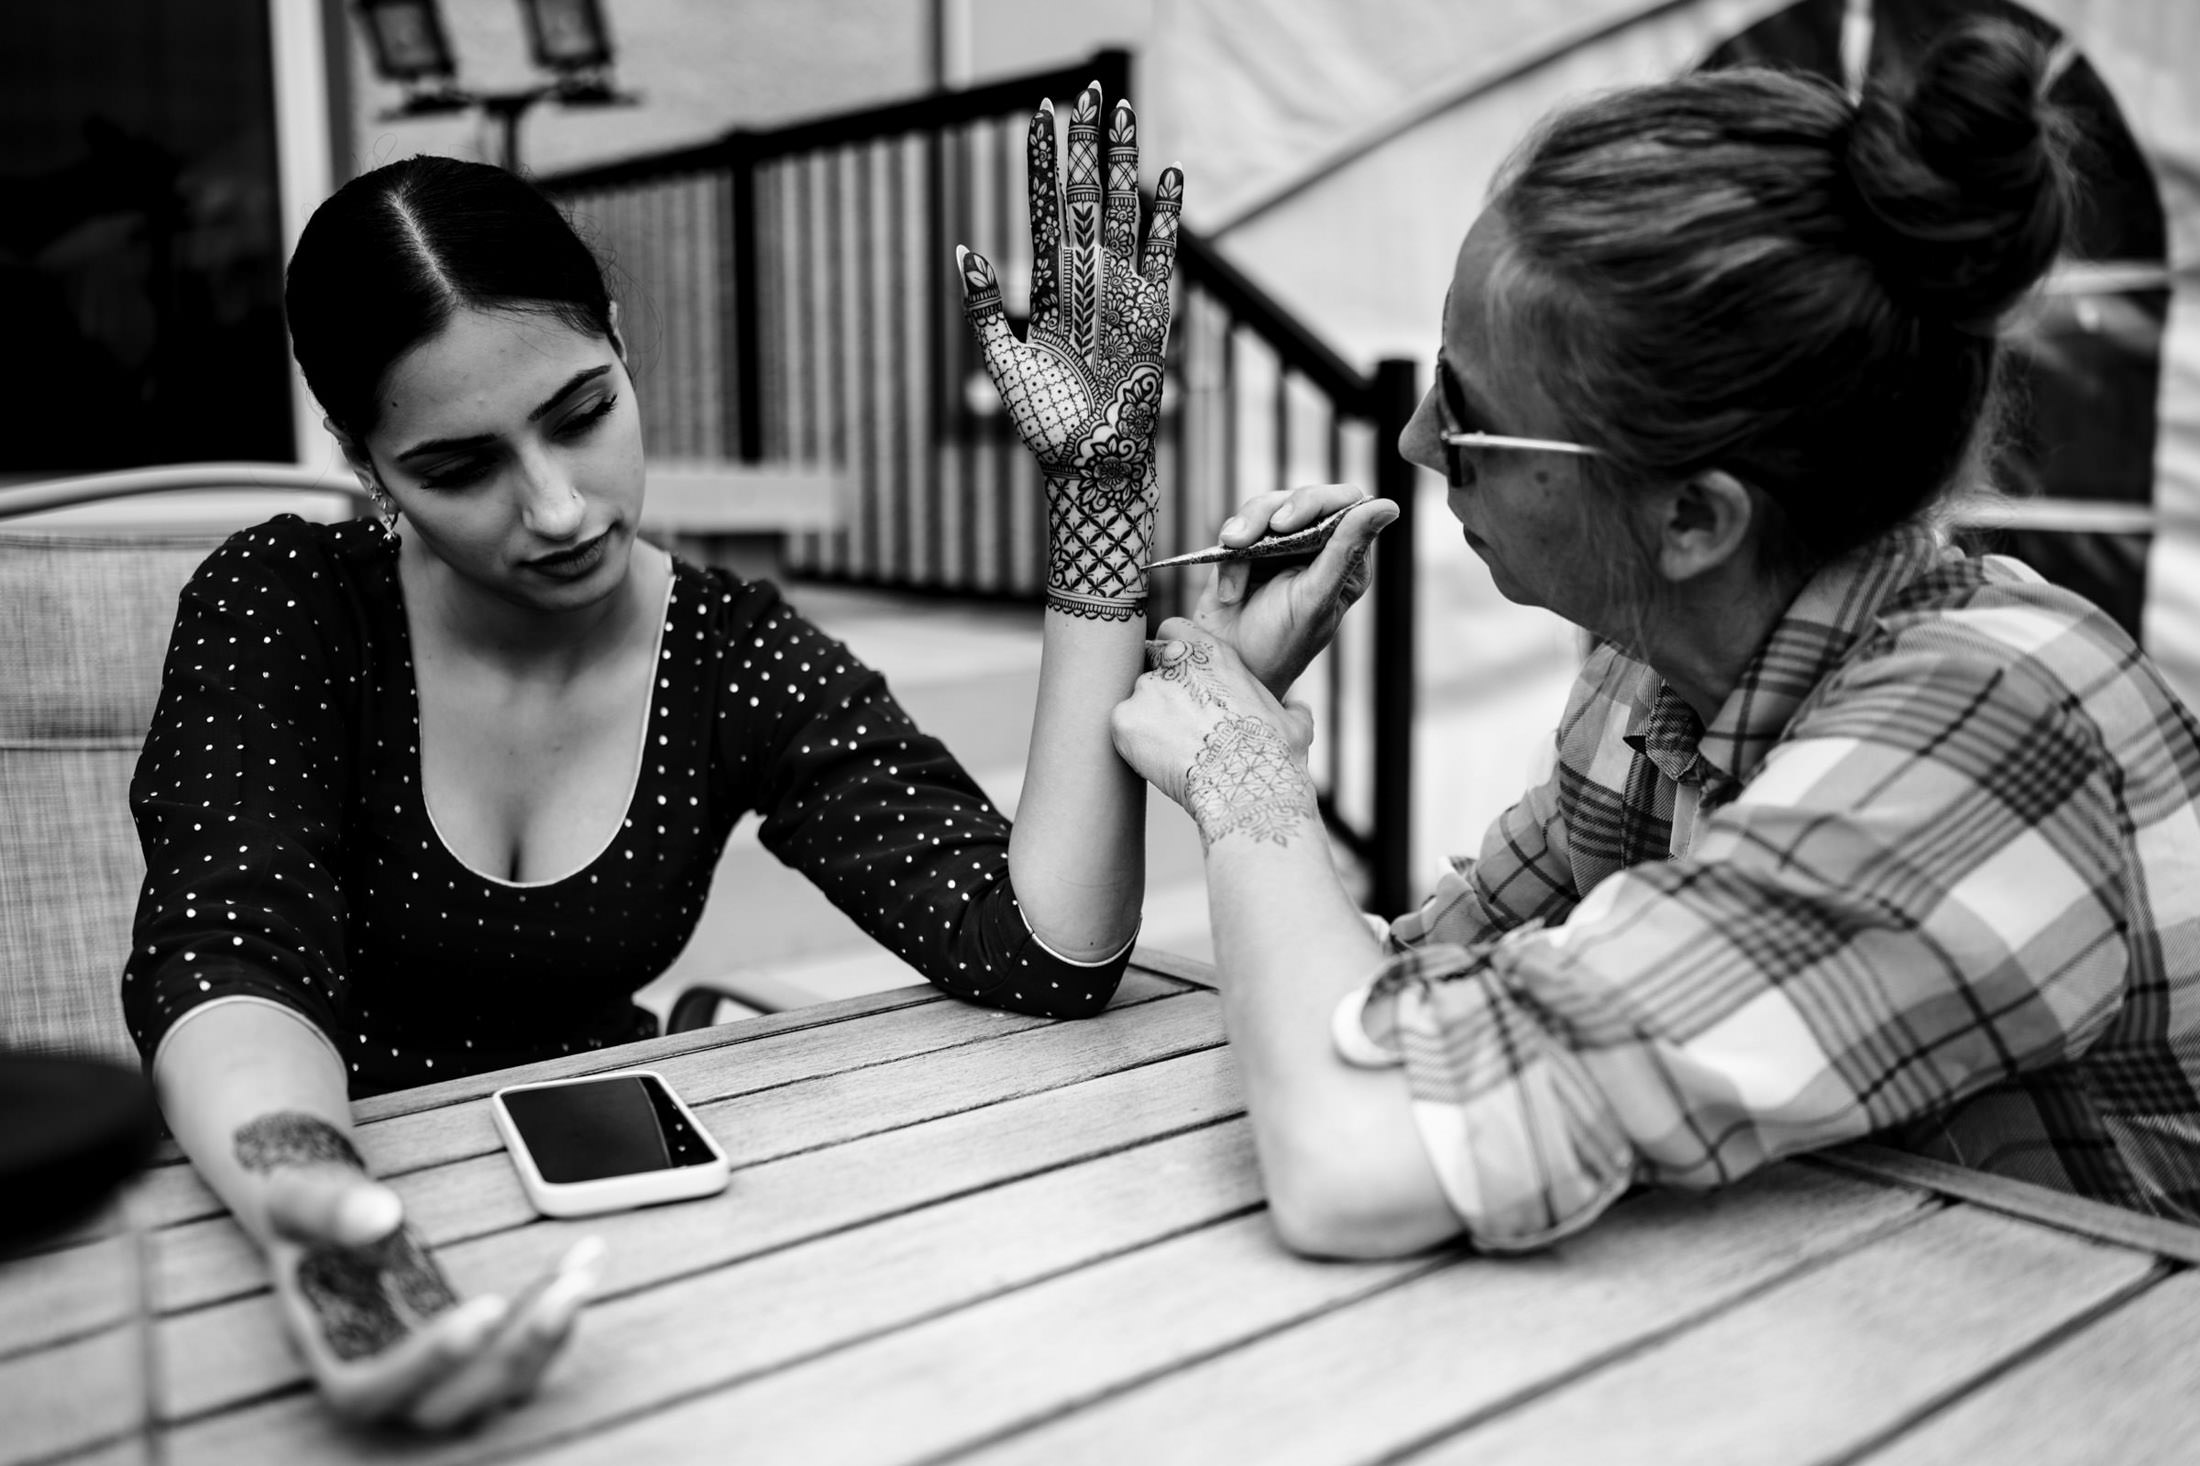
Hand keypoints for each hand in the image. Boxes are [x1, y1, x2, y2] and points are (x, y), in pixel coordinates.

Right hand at [262, 1166, 601, 1429]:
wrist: (326, 1214)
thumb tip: (380, 1215)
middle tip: (564, 1293)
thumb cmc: (303, 1215)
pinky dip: (556, 1306)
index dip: (426, 1363)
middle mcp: (386, 1377)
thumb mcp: (298, 1198)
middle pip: (451, 1404)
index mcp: (330, 1355)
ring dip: (548, 1336)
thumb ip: (329, 1208)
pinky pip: (523, 1348)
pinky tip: (585, 1258)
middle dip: (514, 1353)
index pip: (370, 1390)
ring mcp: (435, 1370)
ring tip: (582, 1273)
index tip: (482, 1309)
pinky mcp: (473, 1347)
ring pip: (499, 1385)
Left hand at [957, 80, 1183, 621]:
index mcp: (1049, 293)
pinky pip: (1162, 260)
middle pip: (1088, 199)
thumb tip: (965, 248)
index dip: (1044, 164)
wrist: (1089, 470)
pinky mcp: (1153, 321)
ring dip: (1123, 164)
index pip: (1046, 212)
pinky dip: (1167, 221)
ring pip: (1123, 215)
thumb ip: (984, 309)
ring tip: (1123, 112)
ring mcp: (1123, 298)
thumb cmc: (1045, 430)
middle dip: (1088, 145)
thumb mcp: (1001, 367)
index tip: (1040, 113)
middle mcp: (1088, 286)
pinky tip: (1169, 178)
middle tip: (1091, 88)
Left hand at [1113, 620, 1319, 852]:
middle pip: (1147, 665)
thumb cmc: (1274, 754)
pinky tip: (1156, 763)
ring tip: (1170, 754)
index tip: (1180, 681)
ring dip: (1145, 722)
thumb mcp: (1294, 722)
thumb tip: (1296, 710)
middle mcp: (1175, 661)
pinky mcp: (1124, 719)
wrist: (1247, 784)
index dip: (1172, 657)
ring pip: (1133, 701)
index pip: (1173, 633)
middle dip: (1156, 691)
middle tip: (1172, 725)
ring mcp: (1146, 688)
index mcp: (1211, 651)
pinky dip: (1131, 746)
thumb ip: (1289, 707)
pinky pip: (1119, 729)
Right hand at [1196, 486, 1398, 698]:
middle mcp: (1317, 548)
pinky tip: (1230, 586)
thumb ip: (1345, 550)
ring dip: (1247, 527)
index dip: (1319, 501)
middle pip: (1304, 498)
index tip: (1287, 523)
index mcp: (1346, 560)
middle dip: (1275, 511)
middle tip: (1252, 536)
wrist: (1228, 666)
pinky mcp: (1248, 549)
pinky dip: (1231, 549)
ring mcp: (1281, 546)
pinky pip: (1241, 525)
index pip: (1346, 505)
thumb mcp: (1314, 598)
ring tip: (1234, 551)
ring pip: (1268, 506)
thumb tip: (1389, 505)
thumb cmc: (1278, 644)